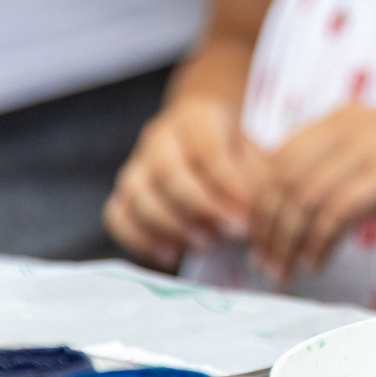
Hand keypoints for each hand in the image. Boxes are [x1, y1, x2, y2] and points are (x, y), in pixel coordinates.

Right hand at [105, 93, 261, 269]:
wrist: (201, 134)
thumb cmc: (234, 151)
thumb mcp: (254, 153)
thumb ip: (256, 179)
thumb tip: (257, 216)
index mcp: (197, 121)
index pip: (208, 151)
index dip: (228, 187)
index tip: (248, 217)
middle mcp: (159, 139)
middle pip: (169, 173)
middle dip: (201, 210)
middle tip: (229, 235)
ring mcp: (136, 165)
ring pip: (138, 195)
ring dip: (172, 227)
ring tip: (206, 245)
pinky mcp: (122, 192)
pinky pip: (118, 215)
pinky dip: (140, 239)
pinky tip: (171, 255)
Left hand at [246, 106, 375, 280]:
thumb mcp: (373, 171)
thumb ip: (332, 180)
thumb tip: (278, 217)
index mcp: (343, 118)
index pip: (278, 159)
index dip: (260, 205)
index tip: (258, 244)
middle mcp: (355, 122)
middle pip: (286, 177)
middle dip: (269, 228)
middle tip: (268, 265)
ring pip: (307, 194)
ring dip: (290, 241)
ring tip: (289, 269)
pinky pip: (339, 209)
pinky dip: (321, 241)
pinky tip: (320, 261)